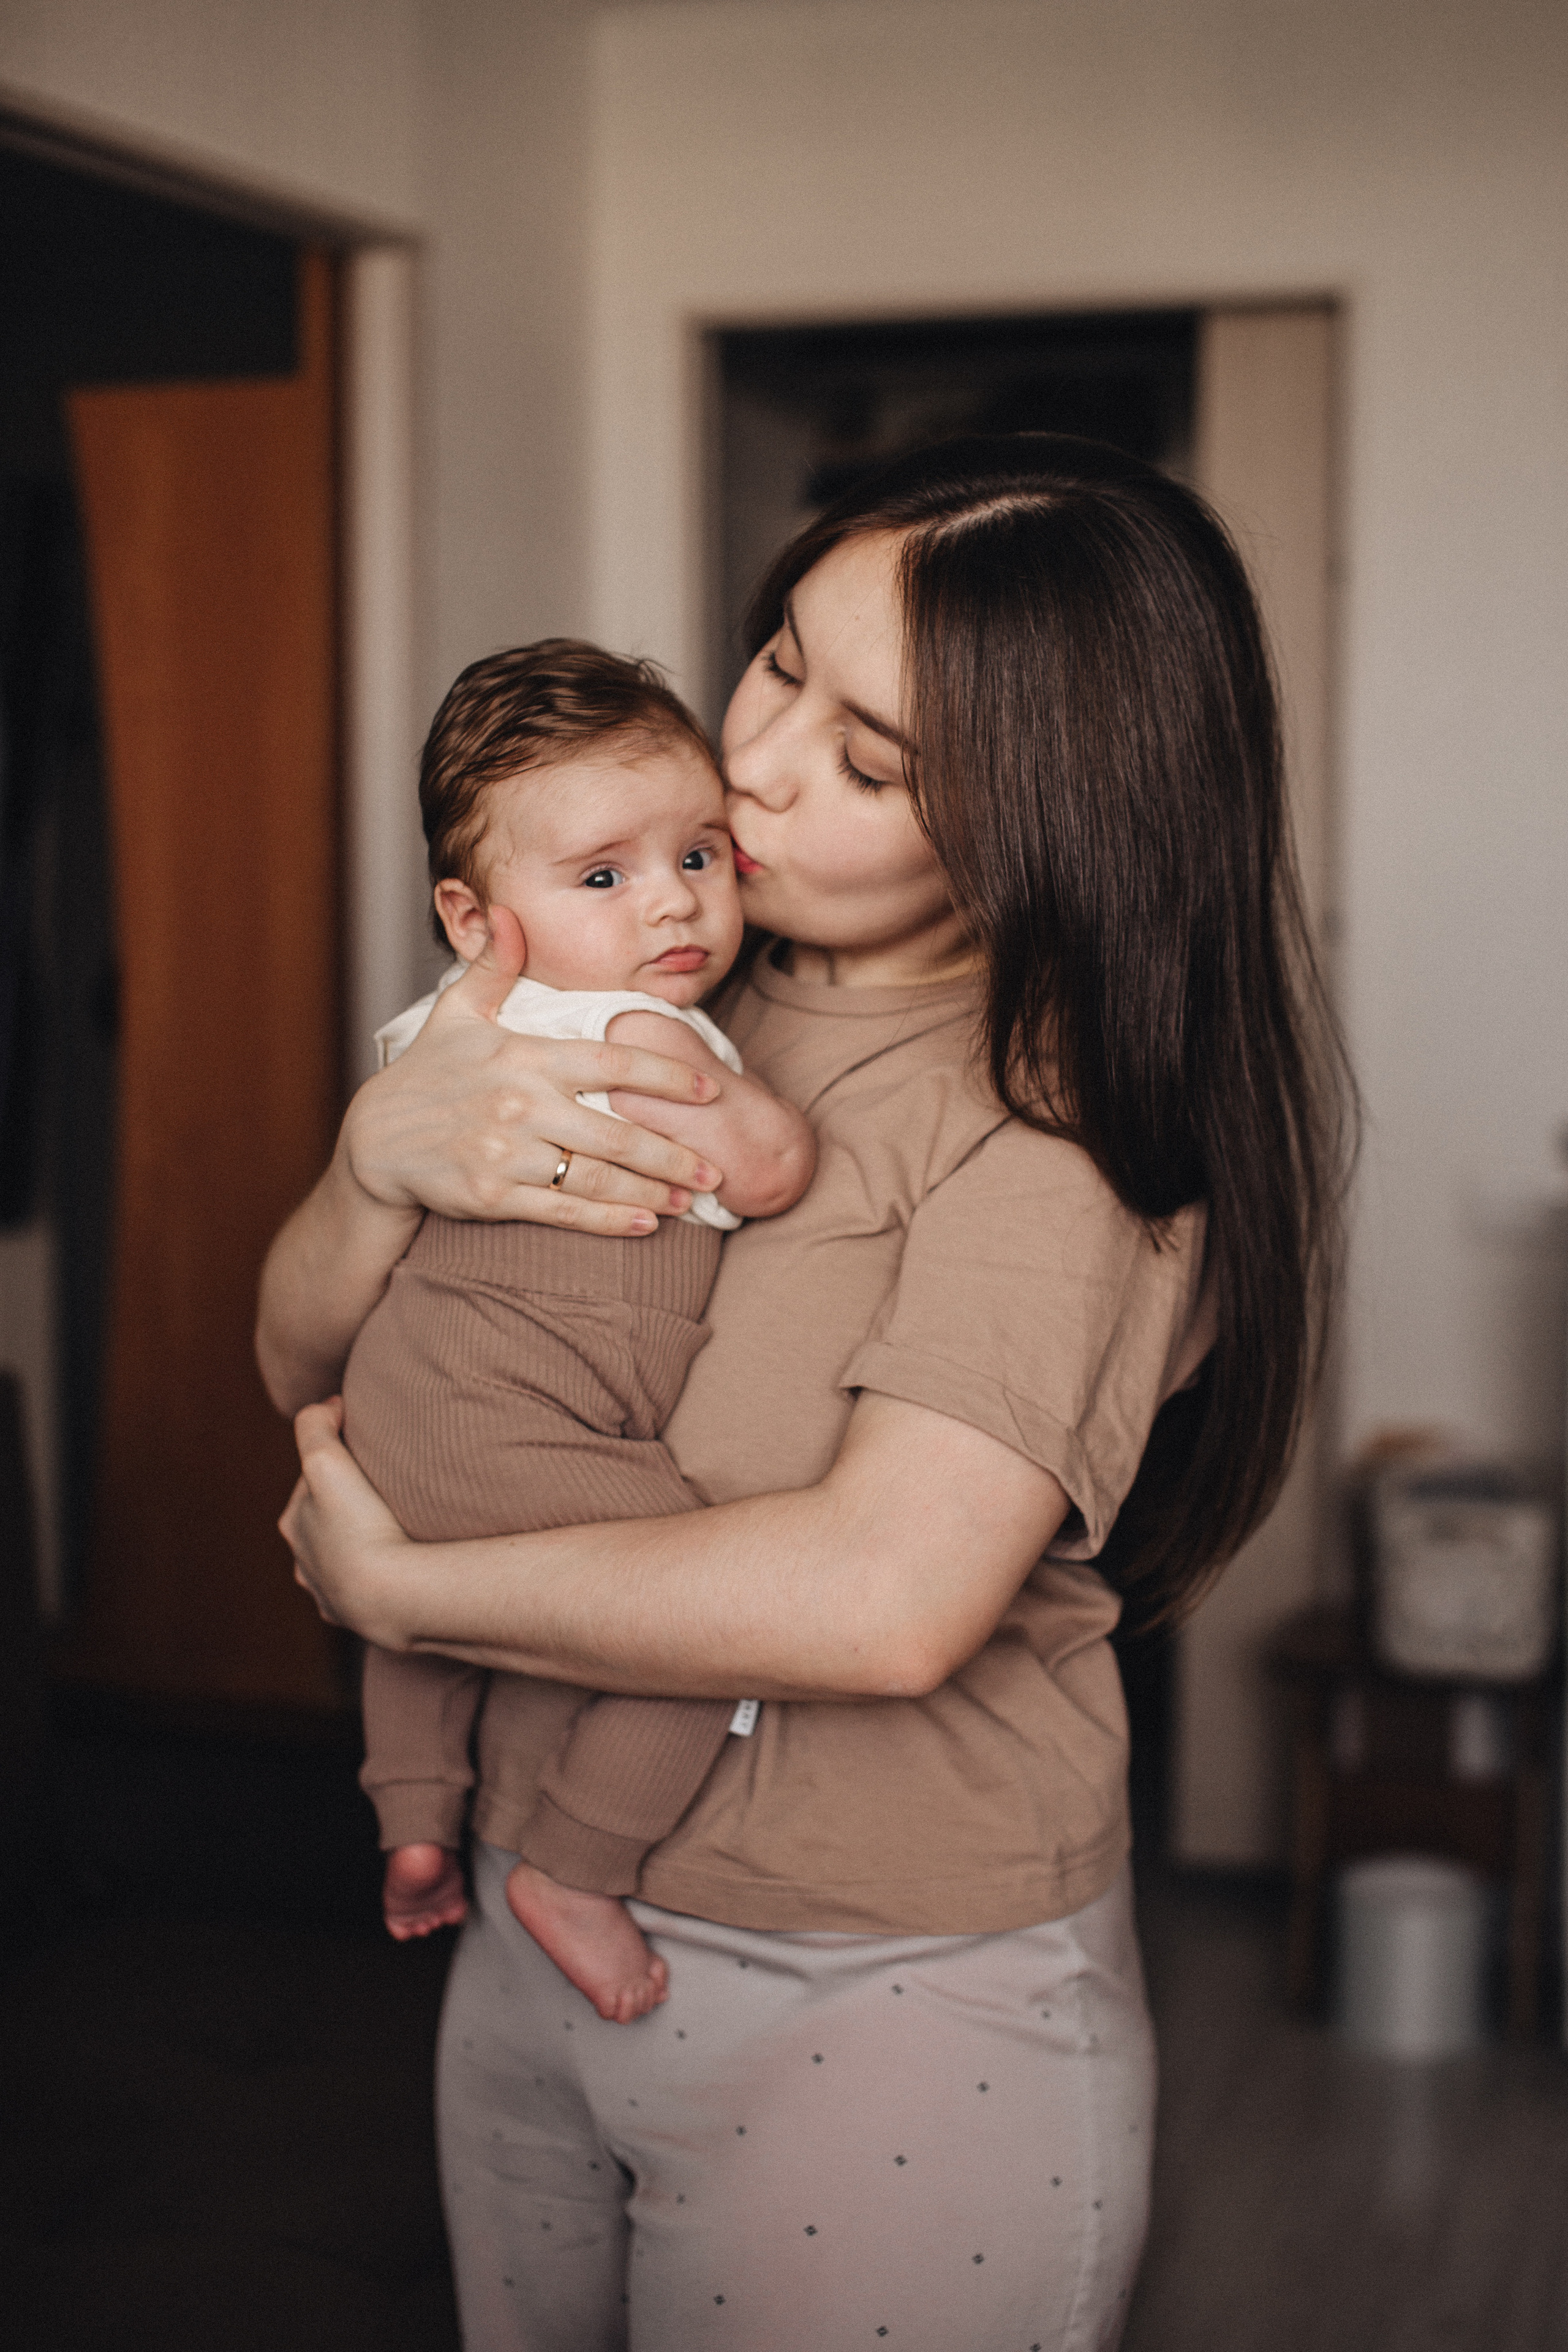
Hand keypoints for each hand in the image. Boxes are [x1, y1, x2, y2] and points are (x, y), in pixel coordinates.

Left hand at [281, 1398, 414, 1645]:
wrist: (392, 1595)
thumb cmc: (360, 1525)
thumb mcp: (325, 1458)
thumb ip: (316, 1423)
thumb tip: (327, 1407)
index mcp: (293, 1523)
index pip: (315, 1479)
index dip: (341, 1460)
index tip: (370, 1453)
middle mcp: (304, 1561)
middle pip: (326, 1519)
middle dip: (349, 1503)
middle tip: (387, 1491)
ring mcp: (329, 1593)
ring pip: (343, 1556)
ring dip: (362, 1541)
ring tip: (396, 1529)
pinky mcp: (358, 1616)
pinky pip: (368, 1587)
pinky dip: (378, 1574)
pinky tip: (398, 1565)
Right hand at [339, 909, 726, 1235]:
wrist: (376, 1140)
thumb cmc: (428, 1074)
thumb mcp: (456, 1014)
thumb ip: (492, 968)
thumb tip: (509, 914)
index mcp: (527, 1057)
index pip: (614, 1061)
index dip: (668, 1075)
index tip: (710, 1088)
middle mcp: (523, 1105)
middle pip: (619, 1132)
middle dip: (675, 1154)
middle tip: (717, 1170)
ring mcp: (509, 1154)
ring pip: (598, 1177)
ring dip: (652, 1192)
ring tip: (692, 1200)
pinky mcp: (494, 1195)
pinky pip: (565, 1211)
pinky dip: (610, 1221)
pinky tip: (647, 1225)